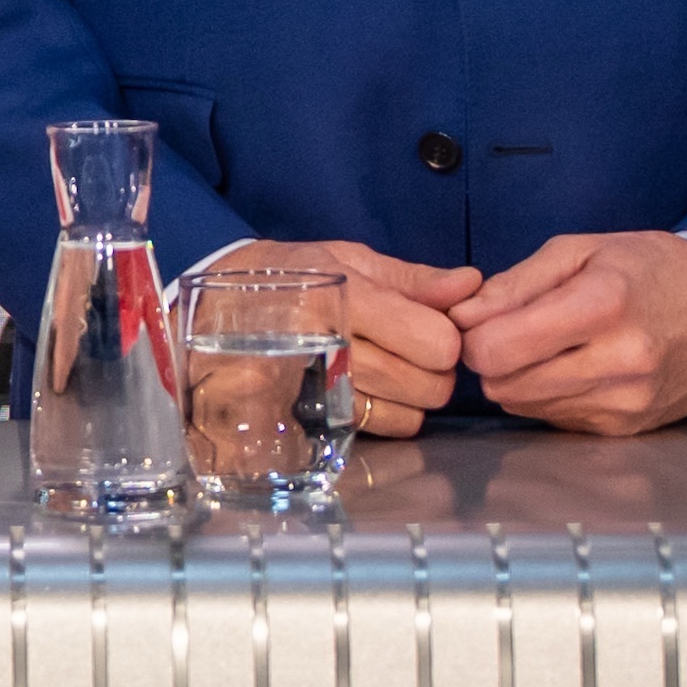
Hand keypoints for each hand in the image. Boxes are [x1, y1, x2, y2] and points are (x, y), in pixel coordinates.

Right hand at [212, 240, 474, 438]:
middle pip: (431, 384)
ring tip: (389, 367)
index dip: (445, 336)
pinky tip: (372, 389)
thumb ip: (413, 279)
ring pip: (413, 413)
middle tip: (411, 348)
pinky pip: (385, 428)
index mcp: (346, 297)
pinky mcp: (314, 419)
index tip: (430, 325)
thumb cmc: (290, 275)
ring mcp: (322, 390)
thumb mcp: (346, 259)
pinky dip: (391, 413)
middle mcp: (334, 347)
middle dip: (435, 369)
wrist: (216, 312)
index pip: (437, 342)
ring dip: (414, 395)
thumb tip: (470, 285)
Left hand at [451, 231, 686, 434]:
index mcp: (602, 307)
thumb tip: (460, 316)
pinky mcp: (628, 429)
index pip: (496, 350)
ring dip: (520, 379)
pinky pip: (557, 419)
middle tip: (511, 333)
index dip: (474, 335)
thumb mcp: (582, 250)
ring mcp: (626, 404)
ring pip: (525, 406)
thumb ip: (514, 283)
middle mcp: (618, 363)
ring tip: (549, 348)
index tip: (483, 320)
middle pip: (504, 385)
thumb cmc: (653, 269)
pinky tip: (576, 369)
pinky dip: (551, 396)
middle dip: (493, 359)